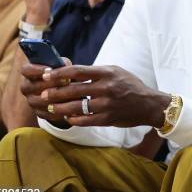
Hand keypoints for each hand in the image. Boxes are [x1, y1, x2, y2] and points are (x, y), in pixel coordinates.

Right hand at [20, 58, 72, 122]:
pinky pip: (44, 113)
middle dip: (48, 84)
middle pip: (30, 87)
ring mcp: (31, 101)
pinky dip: (56, 110)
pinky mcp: (39, 112)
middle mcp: (27, 88)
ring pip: (36, 102)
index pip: (25, 70)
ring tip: (68, 94)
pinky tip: (68, 106)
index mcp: (30, 74)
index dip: (36, 70)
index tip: (50, 69)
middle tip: (65, 81)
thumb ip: (62, 64)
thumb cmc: (63, 74)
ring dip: (52, 98)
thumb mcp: (63, 66)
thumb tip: (64, 66)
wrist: (68, 90)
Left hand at [37, 65, 168, 127]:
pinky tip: (66, 118)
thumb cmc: (130, 85)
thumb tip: (72, 73)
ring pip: (76, 107)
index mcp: (107, 73)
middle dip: (54, 92)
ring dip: (59, 108)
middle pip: (73, 90)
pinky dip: (73, 119)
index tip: (46, 75)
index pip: (78, 71)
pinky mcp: (107, 119)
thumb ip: (96, 73)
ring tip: (49, 107)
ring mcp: (106, 105)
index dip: (59, 73)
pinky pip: (84, 120)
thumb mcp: (116, 72)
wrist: (149, 104)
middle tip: (42, 94)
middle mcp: (106, 88)